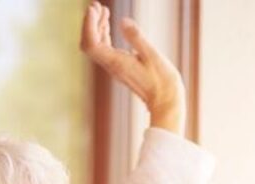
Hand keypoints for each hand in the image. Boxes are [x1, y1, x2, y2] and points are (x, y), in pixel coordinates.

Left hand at [80, 1, 185, 133]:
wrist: (166, 102)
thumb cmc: (162, 81)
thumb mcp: (152, 56)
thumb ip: (137, 38)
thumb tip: (123, 21)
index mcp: (117, 62)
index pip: (91, 44)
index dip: (88, 25)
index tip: (94, 9)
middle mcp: (112, 65)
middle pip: (89, 44)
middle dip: (89, 23)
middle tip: (95, 5)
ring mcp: (115, 67)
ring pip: (96, 45)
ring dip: (96, 26)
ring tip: (102, 9)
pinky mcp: (120, 66)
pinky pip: (105, 49)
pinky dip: (104, 34)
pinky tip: (109, 24)